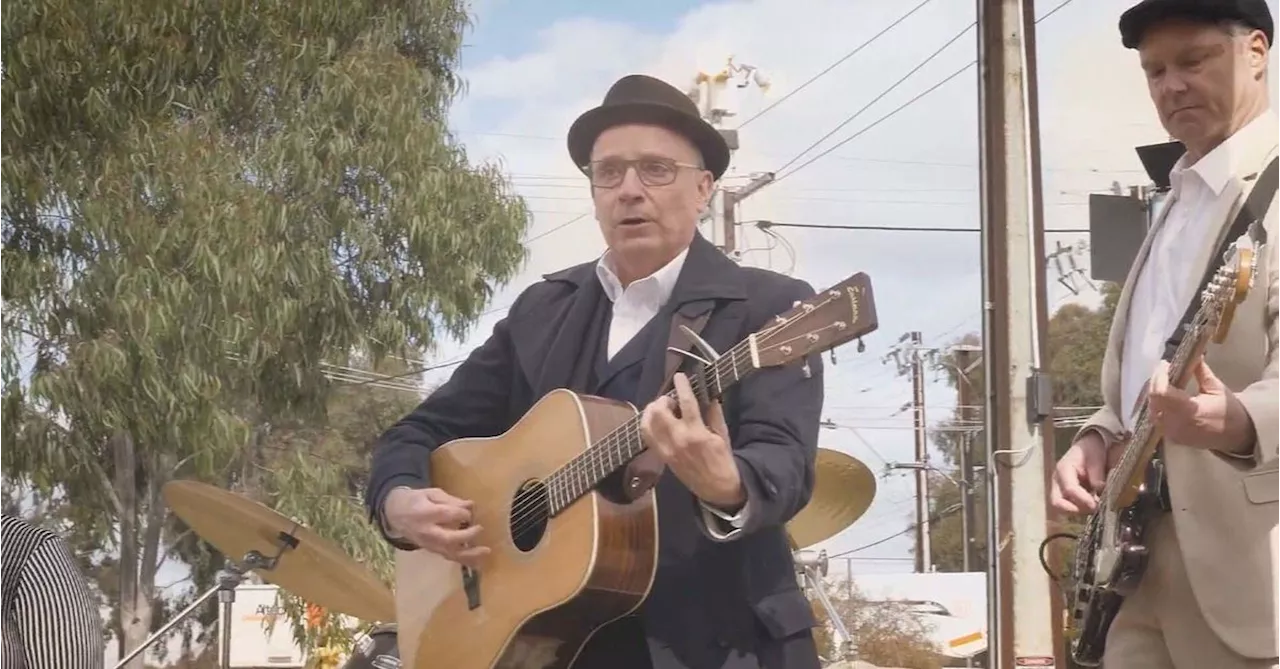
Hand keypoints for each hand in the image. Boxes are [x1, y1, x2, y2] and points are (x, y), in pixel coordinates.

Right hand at [383, 487, 488, 566]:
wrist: (396, 515)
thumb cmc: (416, 500)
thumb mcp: (430, 494)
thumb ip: (450, 500)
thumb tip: (470, 505)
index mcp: (424, 513)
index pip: (445, 515)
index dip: (461, 513)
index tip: (471, 510)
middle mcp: (426, 532)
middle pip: (447, 538)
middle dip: (466, 536)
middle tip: (480, 528)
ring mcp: (429, 544)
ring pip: (449, 552)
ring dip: (469, 554)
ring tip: (486, 551)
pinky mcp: (432, 551)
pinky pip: (449, 558)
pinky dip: (465, 561)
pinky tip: (478, 562)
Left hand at [639, 372, 744, 509]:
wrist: (717, 487)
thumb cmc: (722, 460)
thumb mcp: (722, 434)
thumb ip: (714, 413)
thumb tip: (709, 394)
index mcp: (697, 433)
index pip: (686, 403)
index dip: (682, 386)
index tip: (679, 376)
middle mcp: (679, 440)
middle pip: (660, 412)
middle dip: (663, 400)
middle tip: (671, 400)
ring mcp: (667, 449)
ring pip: (648, 424)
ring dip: (652, 411)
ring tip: (661, 408)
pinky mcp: (662, 457)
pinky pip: (647, 437)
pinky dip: (647, 424)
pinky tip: (654, 420)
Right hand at [1050, 430, 1119, 513]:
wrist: (1089, 445)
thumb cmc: (1091, 450)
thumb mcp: (1096, 459)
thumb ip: (1097, 476)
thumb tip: (1100, 493)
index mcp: (1063, 469)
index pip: (1069, 489)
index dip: (1082, 500)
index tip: (1096, 506)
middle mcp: (1057, 481)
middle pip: (1057, 502)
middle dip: (1074, 510)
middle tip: (1092, 509)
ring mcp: (1059, 489)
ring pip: (1062, 507)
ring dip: (1078, 510)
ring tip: (1095, 507)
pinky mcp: (1064, 494)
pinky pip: (1069, 507)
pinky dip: (1080, 509)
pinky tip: (1093, 505)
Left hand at [1148, 357, 1254, 454]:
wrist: (1236, 436)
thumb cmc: (1229, 411)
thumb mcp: (1217, 388)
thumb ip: (1201, 371)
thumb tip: (1193, 354)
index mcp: (1191, 411)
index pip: (1162, 392)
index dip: (1160, 376)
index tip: (1165, 364)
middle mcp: (1177, 424)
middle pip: (1154, 399)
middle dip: (1156, 381)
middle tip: (1163, 370)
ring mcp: (1172, 433)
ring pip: (1152, 408)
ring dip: (1155, 392)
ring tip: (1164, 381)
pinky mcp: (1171, 437)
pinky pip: (1156, 418)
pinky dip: (1158, 404)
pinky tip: (1165, 395)